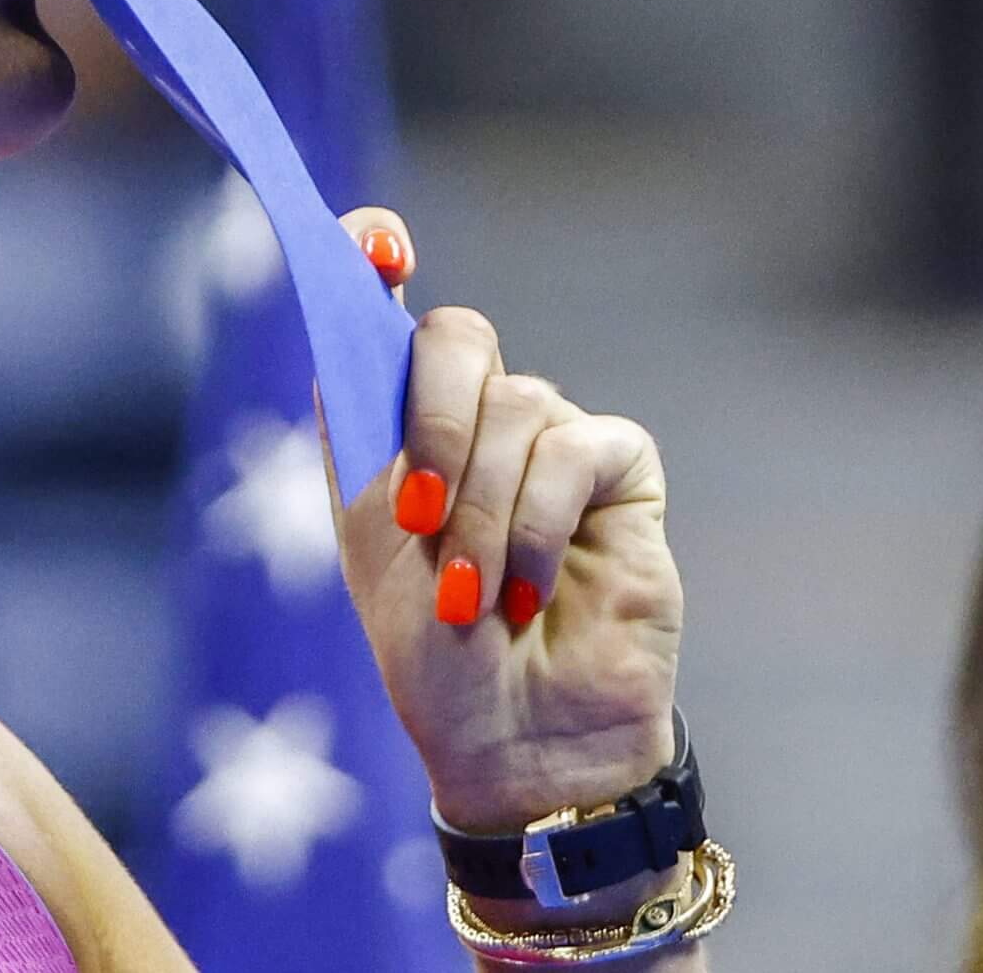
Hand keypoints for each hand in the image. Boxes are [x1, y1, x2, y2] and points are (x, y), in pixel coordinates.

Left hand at [323, 208, 682, 837]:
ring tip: (475, 596)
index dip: (373, 252)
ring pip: (514, 406)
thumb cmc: (429, 647)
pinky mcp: (618, 472)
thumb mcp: (371, 532)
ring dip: (481, 512)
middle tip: (418, 513)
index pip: (384, 302)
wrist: (510, 740)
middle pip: (456, 335)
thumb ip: (363, 420)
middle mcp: (472, 414)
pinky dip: (538, 523)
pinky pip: (574, 449)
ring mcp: (549, 437)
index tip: (376, 242)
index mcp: (397, 420)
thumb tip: (366, 300)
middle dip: (432, 420)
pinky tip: (527, 590)